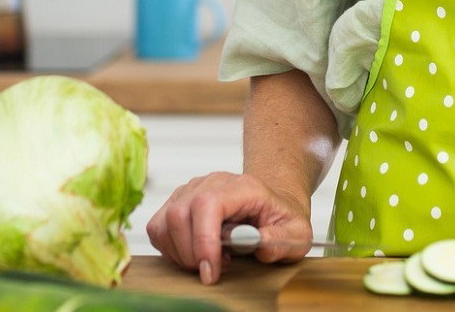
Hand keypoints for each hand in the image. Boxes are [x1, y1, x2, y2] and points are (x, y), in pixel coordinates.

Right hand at [146, 171, 313, 283]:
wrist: (271, 205)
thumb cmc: (281, 218)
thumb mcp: (297, 233)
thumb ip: (282, 240)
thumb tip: (259, 246)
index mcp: (242, 187)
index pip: (208, 203)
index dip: (203, 239)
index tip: (210, 270)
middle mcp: (211, 182)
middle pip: (179, 214)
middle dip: (190, 254)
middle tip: (213, 270)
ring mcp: (191, 190)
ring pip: (164, 222)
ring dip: (180, 253)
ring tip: (209, 260)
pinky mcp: (177, 202)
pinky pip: (157, 228)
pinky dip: (170, 249)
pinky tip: (194, 254)